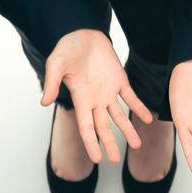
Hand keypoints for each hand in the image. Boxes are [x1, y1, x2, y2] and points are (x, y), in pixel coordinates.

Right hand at [41, 28, 152, 164]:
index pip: (86, 127)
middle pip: (103, 127)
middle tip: (115, 159)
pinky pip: (131, 98)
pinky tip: (147, 119)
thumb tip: (43, 102)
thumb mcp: (56, 64)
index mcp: (81, 99)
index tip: (98, 159)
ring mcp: (108, 91)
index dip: (92, 143)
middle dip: (110, 143)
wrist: (83, 33)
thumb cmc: (67, 49)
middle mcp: (95, 100)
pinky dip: (139, 108)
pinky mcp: (120, 80)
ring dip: (127, 130)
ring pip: (119, 116)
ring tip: (137, 145)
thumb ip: (51, 83)